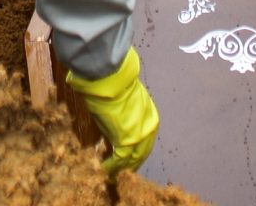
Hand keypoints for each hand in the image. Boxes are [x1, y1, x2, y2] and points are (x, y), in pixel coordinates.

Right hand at [64, 48, 158, 175]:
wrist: (110, 79)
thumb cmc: (115, 85)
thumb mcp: (126, 102)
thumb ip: (126, 117)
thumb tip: (117, 126)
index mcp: (151, 118)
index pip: (146, 141)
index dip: (136, 151)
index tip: (128, 158)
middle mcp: (149, 129)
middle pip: (142, 154)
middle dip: (131, 164)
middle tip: (121, 172)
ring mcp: (140, 137)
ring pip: (132, 160)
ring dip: (121, 169)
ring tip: (112, 175)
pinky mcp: (127, 142)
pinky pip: (120, 161)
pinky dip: (112, 167)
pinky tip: (105, 169)